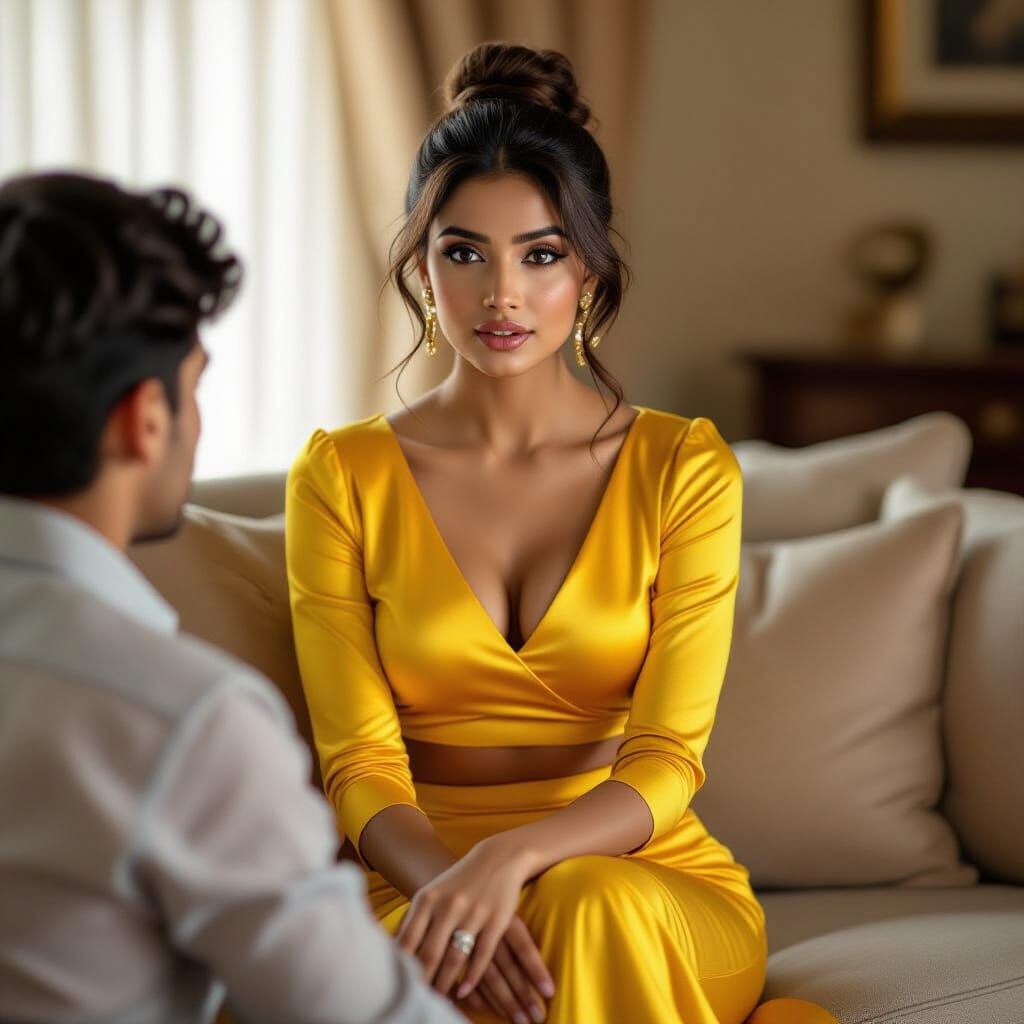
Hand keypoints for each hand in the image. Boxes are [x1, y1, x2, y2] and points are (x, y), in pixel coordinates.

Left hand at [397, 837, 554, 1020]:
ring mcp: (474, 912)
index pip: (409, 940)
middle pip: (430, 954)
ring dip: (445, 984)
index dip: (402, 967)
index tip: (397, 986)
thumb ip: (415, 920)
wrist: (498, 857)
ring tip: (439, 1000)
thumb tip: (392, 952)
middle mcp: (449, 905)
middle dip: (422, 982)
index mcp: (428, 898)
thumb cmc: (459, 881)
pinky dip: (472, 977)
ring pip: (455, 958)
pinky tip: (464, 991)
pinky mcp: (496, 919)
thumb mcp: (433, 893)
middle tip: (418, 999)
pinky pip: (482, 955)